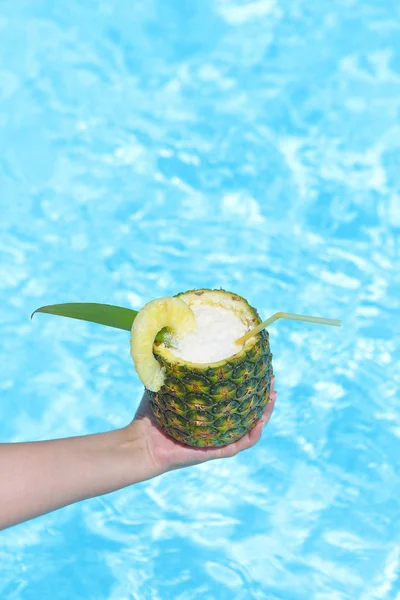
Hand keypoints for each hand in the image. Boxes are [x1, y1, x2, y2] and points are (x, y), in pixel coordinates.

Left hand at [130, 377, 276, 474]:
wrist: (138, 442)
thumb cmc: (149, 415)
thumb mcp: (164, 385)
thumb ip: (169, 366)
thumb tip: (167, 337)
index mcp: (209, 411)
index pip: (235, 397)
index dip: (249, 384)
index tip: (258, 367)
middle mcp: (217, 425)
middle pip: (248, 411)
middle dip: (263, 395)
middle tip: (271, 379)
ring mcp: (218, 439)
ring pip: (250, 428)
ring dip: (264, 413)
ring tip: (272, 396)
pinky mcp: (214, 452)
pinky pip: (239, 445)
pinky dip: (252, 435)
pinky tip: (260, 422)